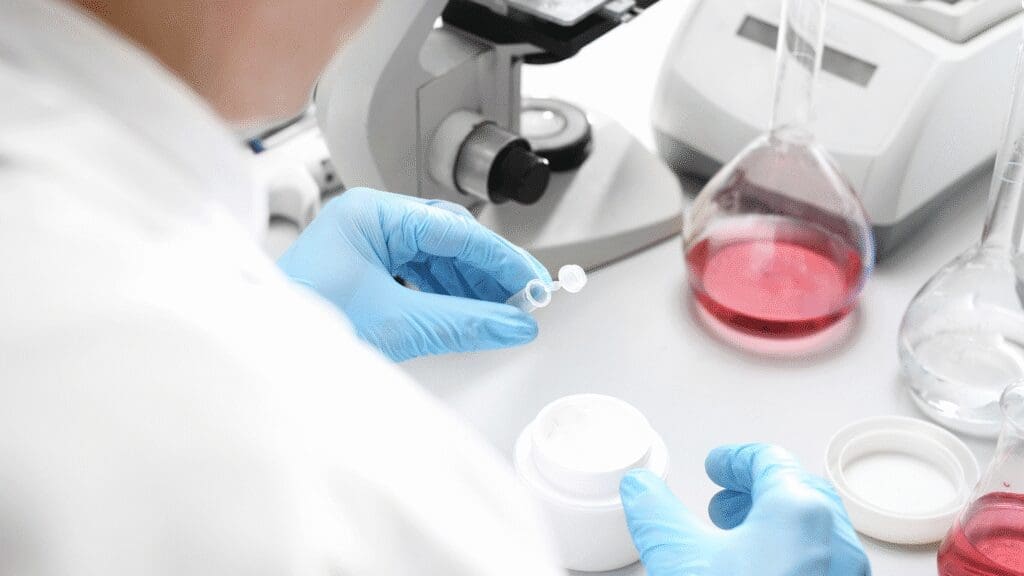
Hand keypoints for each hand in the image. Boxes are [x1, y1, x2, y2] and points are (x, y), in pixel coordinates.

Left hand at [278, 188, 550, 361]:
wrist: (258, 353)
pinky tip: (468, 312)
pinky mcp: (360, 270)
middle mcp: (367, 222)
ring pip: (434, 258)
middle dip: (488, 272)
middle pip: (447, 239)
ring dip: (470, 286)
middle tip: (524, 300)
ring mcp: (363, 244)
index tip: (533, 283)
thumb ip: (463, 323)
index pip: (454, 230)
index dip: (501, 259)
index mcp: (370, 214)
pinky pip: (415, 275)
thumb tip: (511, 324)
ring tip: (502, 311)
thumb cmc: (302, 325)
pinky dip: (445, 295)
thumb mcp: (396, 324)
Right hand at [620, 444, 870, 575]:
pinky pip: (819, 564)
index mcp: (800, 512)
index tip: (716, 464)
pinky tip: (756, 574)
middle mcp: (835, 543)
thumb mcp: (678, 558)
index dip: (735, 459)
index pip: (770, 461)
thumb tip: (640, 488)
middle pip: (799, 492)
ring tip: (734, 538)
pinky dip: (788, 554)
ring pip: (813, 532)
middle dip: (755, 490)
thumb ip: (655, 512)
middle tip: (724, 497)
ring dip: (772, 523)